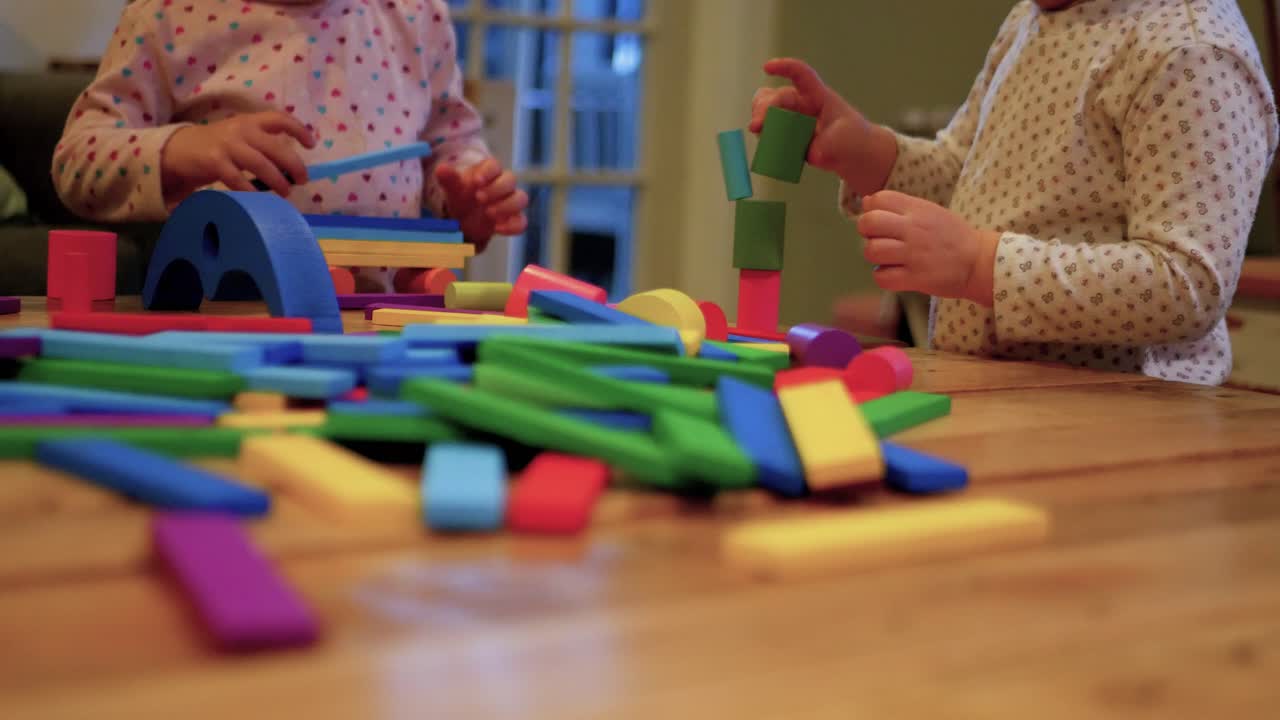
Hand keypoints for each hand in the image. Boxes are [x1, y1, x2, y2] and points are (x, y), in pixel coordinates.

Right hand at [161, 111, 313, 201]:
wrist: (179, 149)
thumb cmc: (218, 146)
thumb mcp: (240, 136)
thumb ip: (262, 144)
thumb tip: (292, 166)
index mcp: (250, 121)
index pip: (279, 118)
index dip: (298, 129)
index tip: (311, 144)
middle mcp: (241, 130)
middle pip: (275, 147)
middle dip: (293, 165)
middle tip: (303, 179)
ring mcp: (227, 145)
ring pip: (261, 164)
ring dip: (277, 180)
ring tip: (286, 192)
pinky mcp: (214, 162)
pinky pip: (238, 179)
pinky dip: (251, 191)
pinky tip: (260, 200)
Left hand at [435, 158, 528, 249]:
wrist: (465, 219)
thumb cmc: (462, 197)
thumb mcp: (453, 188)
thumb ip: (449, 178)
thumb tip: (441, 168)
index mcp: (489, 172)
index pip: (495, 165)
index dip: (488, 172)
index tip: (476, 181)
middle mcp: (503, 184)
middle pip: (510, 179)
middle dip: (496, 189)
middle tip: (479, 198)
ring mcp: (511, 202)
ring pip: (521, 198)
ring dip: (507, 206)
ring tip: (488, 213)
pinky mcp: (514, 219)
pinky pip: (521, 222)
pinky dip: (513, 226)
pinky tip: (497, 229)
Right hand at [750, 58, 896, 193]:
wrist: (852, 151)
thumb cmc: (851, 138)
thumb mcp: (842, 141)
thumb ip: (825, 147)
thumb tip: (806, 152)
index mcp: (817, 96)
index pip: (801, 75)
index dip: (784, 68)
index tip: (767, 68)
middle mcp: (801, 103)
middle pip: (775, 96)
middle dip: (763, 108)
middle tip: (757, 126)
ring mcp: (791, 117)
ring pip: (765, 109)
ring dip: (759, 119)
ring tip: (759, 132)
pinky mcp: (786, 133)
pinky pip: (767, 131)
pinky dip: (763, 136)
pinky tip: (766, 146)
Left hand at [857, 191, 999, 305]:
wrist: (980, 262)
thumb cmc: (952, 236)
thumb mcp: (930, 212)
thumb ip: (899, 206)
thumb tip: (865, 201)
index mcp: (918, 209)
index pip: (879, 199)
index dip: (871, 210)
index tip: (881, 221)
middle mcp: (913, 229)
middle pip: (869, 223)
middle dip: (866, 232)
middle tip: (878, 239)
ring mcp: (914, 254)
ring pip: (871, 251)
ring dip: (874, 256)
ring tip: (887, 258)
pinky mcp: (915, 278)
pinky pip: (881, 277)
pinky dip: (883, 276)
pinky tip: (894, 273)